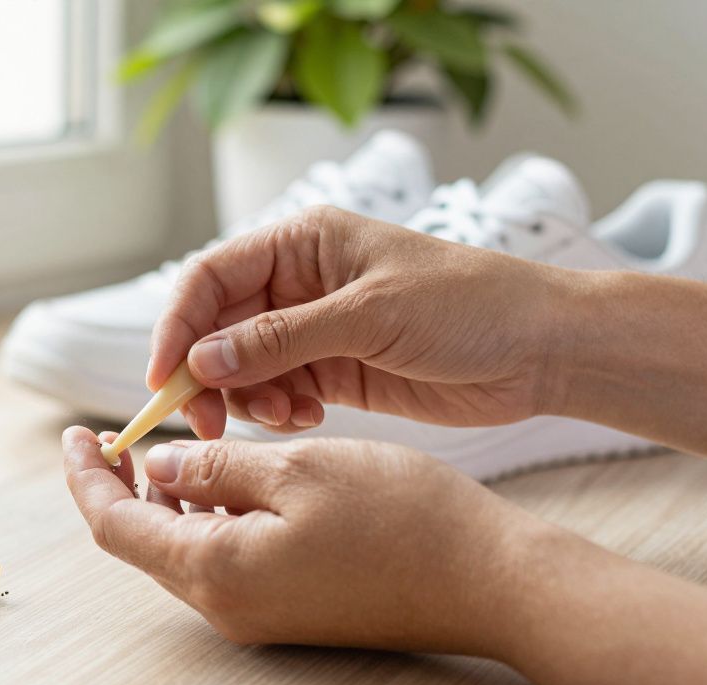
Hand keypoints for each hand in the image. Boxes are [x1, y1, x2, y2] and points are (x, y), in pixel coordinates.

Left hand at [62, 425, 706, 684]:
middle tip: (111, 434)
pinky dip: (206, 516)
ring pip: (182, 549)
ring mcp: (257, 615)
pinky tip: (220, 478)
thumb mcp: (296, 467)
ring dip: (164, 500)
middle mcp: (226, 606)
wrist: (488, 580)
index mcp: (217, 569)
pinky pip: (221, 560)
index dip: (86, 476)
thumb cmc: (402, 515)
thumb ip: (214, 467)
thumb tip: (156, 466)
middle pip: (142, 542)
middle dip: (118, 486)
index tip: (75, 433)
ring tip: (162, 445)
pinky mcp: (288, 611)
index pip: (115, 524)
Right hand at [148, 205, 570, 438]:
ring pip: (243, 366)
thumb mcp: (370, 315)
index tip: (165, 378)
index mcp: (303, 242)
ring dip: (246, 398)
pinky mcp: (334, 372)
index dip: (178, 324)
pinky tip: (308, 420)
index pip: (212, 277)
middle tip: (206, 421)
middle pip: (218, 326)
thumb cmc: (469, 305)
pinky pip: (278, 392)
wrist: (541, 349)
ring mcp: (315, 330)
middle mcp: (300, 282)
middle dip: (206, 373)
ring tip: (285, 417)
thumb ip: (282, 338)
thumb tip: (201, 359)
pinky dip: (278, 411)